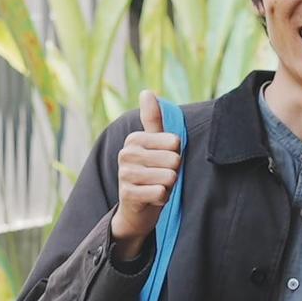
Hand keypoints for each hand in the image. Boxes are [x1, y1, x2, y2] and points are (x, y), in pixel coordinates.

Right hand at [107, 94, 182, 252]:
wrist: (136, 209)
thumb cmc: (151, 172)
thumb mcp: (154, 145)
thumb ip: (153, 120)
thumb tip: (147, 91)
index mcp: (135, 139)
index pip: (175, 142)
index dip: (176, 155)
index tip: (163, 162)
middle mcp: (126, 153)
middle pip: (174, 160)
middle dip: (173, 172)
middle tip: (160, 177)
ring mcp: (125, 174)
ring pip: (169, 177)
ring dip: (168, 187)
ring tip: (156, 187)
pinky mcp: (128, 194)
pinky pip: (161, 193)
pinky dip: (162, 199)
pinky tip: (152, 198)